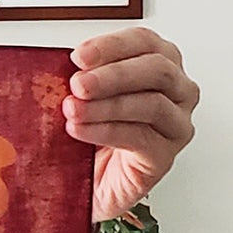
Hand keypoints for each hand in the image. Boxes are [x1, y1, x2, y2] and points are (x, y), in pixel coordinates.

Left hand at [64, 28, 198, 221]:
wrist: (87, 190)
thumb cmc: (89, 144)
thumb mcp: (82, 103)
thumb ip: (81, 82)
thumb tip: (56, 66)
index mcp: (160, 66)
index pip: (145, 42)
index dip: (112, 45)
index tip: (79, 56)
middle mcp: (176, 92)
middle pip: (156, 69)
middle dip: (112, 75)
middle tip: (77, 85)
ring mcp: (175, 125)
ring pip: (151, 103)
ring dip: (107, 105)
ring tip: (73, 110)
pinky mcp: (164, 156)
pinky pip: (140, 136)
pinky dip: (106, 131)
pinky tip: (79, 130)